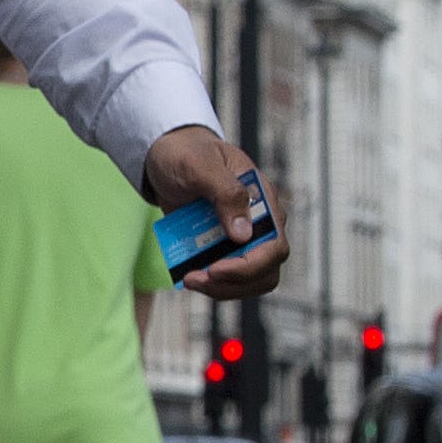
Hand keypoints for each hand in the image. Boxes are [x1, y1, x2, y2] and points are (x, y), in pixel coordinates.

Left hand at [142, 127, 288, 301]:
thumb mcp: (201, 166)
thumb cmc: (186, 154)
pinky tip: (186, 274)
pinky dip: (209, 283)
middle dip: (233, 283)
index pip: (275, 247)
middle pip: (265, 271)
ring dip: (220, 288)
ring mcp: (240, 238)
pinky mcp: (220, 247)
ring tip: (190, 278)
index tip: (216, 269)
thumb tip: (244, 233)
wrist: (166, 157)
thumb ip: (225, 192)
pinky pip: (224, 276)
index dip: (250, 266)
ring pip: (247, 281)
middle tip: (196, 278)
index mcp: (263, 202)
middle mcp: (258, 224)